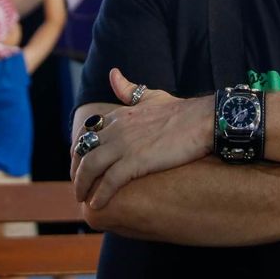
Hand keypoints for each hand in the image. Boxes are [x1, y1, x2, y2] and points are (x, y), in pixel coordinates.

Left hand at [71, 69, 211, 208]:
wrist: (203, 120)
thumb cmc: (182, 111)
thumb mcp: (151, 96)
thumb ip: (129, 90)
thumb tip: (112, 74)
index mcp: (119, 115)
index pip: (86, 133)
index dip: (79, 151)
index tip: (80, 165)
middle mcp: (117, 128)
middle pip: (83, 150)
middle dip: (76, 170)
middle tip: (78, 186)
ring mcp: (125, 144)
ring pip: (90, 166)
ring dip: (82, 185)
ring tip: (82, 199)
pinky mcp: (136, 160)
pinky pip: (109, 181)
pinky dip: (100, 194)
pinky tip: (97, 205)